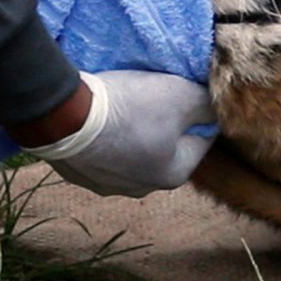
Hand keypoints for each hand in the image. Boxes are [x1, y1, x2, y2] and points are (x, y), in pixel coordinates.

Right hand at [22, 70, 213, 196]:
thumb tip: (214, 110)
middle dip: (165, 121)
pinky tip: (101, 117)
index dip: (199, 111)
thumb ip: (207, 105)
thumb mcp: (183, 95)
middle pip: (165, 147)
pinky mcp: (78, 175)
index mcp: (173, 175)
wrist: (66, 118)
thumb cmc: (132, 109)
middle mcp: (141, 188)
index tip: (188, 91)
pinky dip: (105, 135)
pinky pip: (102, 152)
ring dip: (133, 129)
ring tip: (126, 103)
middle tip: (156, 94)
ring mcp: (106, 185)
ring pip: (132, 150)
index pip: (201, 138)